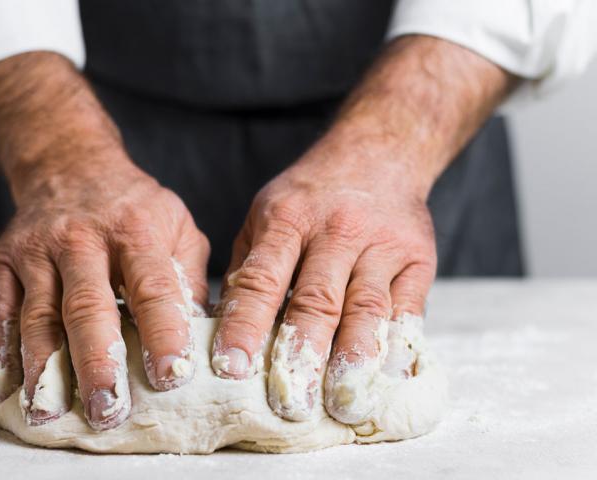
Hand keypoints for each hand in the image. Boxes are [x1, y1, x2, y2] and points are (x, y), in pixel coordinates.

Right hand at [0, 53, 208, 429]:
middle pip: (88, 308)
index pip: (152, 288)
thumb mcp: (178, 228)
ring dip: (44, 370)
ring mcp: (38, 250)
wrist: (70, 168)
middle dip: (97, 364)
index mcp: (136, 232)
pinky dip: (2, 349)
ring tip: (51, 413)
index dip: (163, 333)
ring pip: (38, 316)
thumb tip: (203, 337)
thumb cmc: (135, 209)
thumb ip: (190, 279)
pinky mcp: (3, 261)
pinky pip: (0, 310)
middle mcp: (83, 239)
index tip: (171, 377)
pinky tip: (8, 384)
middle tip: (108, 411)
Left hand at [211, 35, 513, 422]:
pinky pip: (410, 306)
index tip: (230, 368)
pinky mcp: (417, 258)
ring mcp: (380, 244)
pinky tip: (388, 376)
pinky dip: (399, 344)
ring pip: (366, 306)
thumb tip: (219, 330)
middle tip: (289, 404)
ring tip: (342, 402)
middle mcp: (334, 230)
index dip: (245, 325)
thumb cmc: (309, 198)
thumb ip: (248, 269)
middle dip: (301, 354)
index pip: (262, 279)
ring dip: (354, 357)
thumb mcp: (266, 216)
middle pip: (316, 299)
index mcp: (285, 219)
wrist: (376, 154)